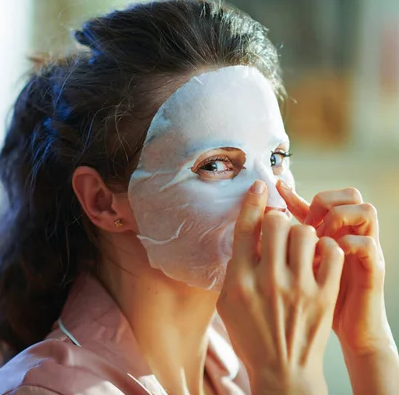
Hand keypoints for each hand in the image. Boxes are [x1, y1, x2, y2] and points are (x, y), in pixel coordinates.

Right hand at [218, 180, 343, 394]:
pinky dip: (326, 247)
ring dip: (301, 233)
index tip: (259, 186)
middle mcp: (267, 281)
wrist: (283, 371)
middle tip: (280, 228)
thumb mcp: (227, 303)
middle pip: (276, 224)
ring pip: (304, 233)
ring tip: (300, 245)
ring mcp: (298, 288)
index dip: (253, 202)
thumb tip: (247, 231)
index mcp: (239, 282)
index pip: (245, 229)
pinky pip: (330, 252)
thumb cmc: (251, 335)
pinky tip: (319, 255)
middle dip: (278, 219)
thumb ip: (234, 267)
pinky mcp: (324, 295)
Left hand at [276, 181, 393, 355]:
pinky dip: (347, 244)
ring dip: (339, 218)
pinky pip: (367, 243)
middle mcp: (351, 236)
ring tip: (321, 237)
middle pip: (349, 194)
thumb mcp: (297, 268)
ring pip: (365, 210)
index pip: (321, 199)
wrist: (349, 332)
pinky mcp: (373, 270)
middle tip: (305, 222)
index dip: (296, 194)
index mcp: (332, 233)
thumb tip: (255, 227)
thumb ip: (282, 247)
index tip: (276, 189)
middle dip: (324, 201)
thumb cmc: (316, 300)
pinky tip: (328, 256)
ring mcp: (364, 251)